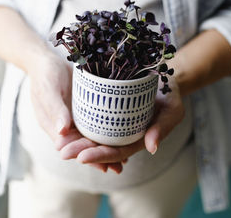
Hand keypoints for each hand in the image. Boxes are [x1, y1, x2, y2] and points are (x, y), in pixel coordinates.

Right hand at [27, 54, 123, 172]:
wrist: (48, 60)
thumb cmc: (45, 75)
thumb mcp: (48, 90)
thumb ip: (56, 109)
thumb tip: (62, 131)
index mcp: (54, 127)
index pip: (71, 147)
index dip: (86, 156)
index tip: (102, 166)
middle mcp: (66, 127)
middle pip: (84, 145)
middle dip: (100, 157)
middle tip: (119, 168)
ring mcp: (76, 118)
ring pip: (92, 137)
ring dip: (105, 148)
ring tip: (124, 160)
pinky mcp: (86, 108)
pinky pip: (97, 122)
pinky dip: (107, 130)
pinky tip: (123, 136)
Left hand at [59, 76, 184, 164]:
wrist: (161, 74)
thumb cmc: (170, 94)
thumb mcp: (172, 110)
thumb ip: (163, 127)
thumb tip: (151, 147)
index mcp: (136, 138)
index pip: (117, 151)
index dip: (100, 156)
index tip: (83, 157)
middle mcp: (121, 132)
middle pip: (100, 145)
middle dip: (81, 150)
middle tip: (63, 152)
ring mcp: (112, 120)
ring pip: (91, 133)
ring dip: (75, 140)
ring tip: (58, 142)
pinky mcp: (105, 106)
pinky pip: (90, 115)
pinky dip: (77, 122)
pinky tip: (63, 124)